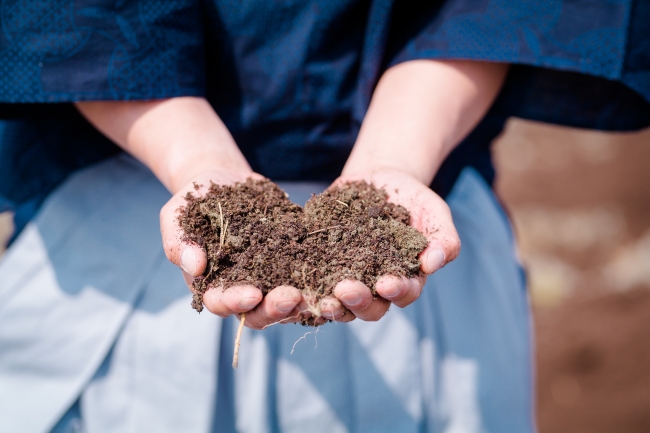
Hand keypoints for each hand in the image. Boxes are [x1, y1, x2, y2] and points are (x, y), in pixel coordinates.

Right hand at [161, 169, 310, 328]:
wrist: (222, 180)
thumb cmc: (193, 202)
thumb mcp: (177, 217)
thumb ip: (181, 243)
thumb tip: (196, 266)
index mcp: (212, 286)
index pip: (222, 303)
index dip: (236, 302)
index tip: (252, 294)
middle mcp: (244, 288)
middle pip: (260, 311)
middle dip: (276, 308)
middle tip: (292, 298)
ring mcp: (270, 276)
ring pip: (289, 299)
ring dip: (304, 300)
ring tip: (318, 294)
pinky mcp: (292, 259)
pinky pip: (310, 272)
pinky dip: (322, 276)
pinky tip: (336, 272)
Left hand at [316, 168, 460, 321]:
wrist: (381, 178)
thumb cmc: (414, 200)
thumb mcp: (435, 212)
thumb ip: (443, 238)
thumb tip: (434, 262)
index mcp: (405, 280)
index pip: (403, 293)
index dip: (396, 291)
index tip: (386, 282)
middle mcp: (374, 287)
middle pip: (368, 307)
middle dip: (357, 301)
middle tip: (346, 289)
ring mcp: (346, 277)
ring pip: (338, 302)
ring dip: (330, 303)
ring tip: (320, 297)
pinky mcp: (321, 264)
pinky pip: (311, 280)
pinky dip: (303, 285)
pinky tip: (294, 281)